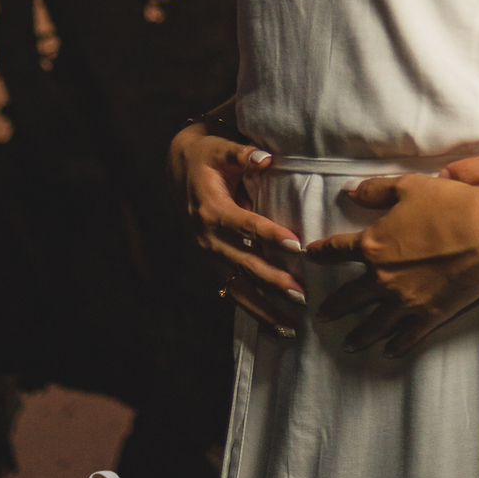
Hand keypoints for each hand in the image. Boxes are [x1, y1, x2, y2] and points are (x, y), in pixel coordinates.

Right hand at [168, 123, 304, 334]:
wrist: (177, 169)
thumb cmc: (207, 156)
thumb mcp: (220, 148)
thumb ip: (243, 154)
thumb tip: (266, 158)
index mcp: (211, 209)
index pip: (243, 224)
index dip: (268, 234)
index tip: (296, 244)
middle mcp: (207, 238)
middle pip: (242, 263)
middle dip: (272, 279)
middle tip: (301, 293)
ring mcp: (209, 255)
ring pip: (237, 287)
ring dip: (264, 307)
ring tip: (291, 325)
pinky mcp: (214, 264)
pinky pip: (234, 293)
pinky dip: (254, 312)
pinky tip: (275, 329)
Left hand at [305, 172, 478, 358]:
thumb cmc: (448, 204)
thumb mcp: (409, 187)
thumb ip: (376, 190)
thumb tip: (349, 191)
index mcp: (373, 245)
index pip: (339, 249)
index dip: (322, 252)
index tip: (311, 256)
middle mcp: (382, 277)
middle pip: (351, 296)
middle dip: (335, 306)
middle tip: (323, 315)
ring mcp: (405, 300)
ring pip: (374, 323)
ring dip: (359, 334)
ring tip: (349, 342)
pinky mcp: (429, 315)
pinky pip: (407, 335)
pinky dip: (396, 344)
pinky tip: (389, 350)